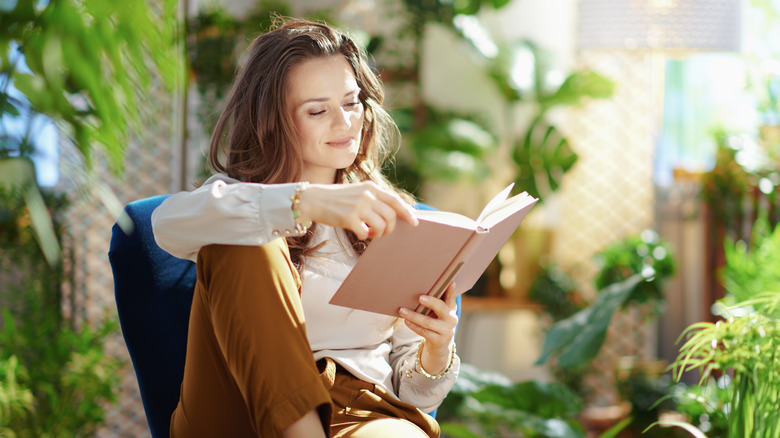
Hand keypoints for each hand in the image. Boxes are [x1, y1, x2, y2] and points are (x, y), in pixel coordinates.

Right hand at [297, 181, 417, 238]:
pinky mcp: (349, 218)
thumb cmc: (337, 199)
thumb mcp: (357, 192)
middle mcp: (367, 195)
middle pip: (391, 216)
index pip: (395, 200)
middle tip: (381, 233)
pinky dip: (364, 236)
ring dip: (378, 234)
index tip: (414, 222)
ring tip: (370, 233)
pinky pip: (365, 233)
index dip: (407, 212)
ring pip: (381, 226)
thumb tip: (394, 214)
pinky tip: (359, 233)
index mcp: (370, 187)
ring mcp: (358, 206)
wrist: (313, 199)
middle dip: (390, 229)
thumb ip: (374, 199)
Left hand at [399, 283, 458, 374]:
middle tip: (419, 297)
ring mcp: (446, 331)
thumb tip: (424, 286)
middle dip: (430, 302)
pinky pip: (424, 332)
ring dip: (414, 316)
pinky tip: (406, 321)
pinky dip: (414, 326)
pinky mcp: (438, 340)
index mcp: (451, 309)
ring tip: (402, 310)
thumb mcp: (440, 312)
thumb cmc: (438, 322)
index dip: (451, 291)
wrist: (441, 344)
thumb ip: (437, 301)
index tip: (450, 283)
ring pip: (428, 322)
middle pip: (440, 308)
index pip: (452, 298)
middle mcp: (451, 319)